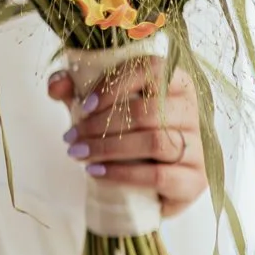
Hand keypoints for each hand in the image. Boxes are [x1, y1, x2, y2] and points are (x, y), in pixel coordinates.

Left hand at [48, 61, 207, 215]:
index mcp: (176, 84)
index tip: (83, 105)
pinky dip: (122, 174)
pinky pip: (159, 175)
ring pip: (154, 142)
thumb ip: (76, 91)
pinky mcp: (195, 179)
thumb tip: (57, 84)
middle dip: (101, 124)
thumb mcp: (99, 108)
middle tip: (70, 137)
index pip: (154, 70)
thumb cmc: (125, 136)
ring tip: (78, 153)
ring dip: (108, 148)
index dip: (116, 85)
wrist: (147, 185)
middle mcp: (192, 112)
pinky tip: (96, 172)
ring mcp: (198, 147)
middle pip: (149, 111)